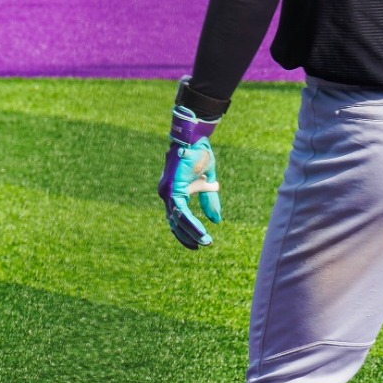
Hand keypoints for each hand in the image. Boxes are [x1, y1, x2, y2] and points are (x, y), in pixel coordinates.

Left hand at [160, 106, 222, 248]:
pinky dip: (191, 223)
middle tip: (204, 245)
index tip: (198, 242)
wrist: (195, 137)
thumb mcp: (208, 180)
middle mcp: (166, 193)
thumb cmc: (199, 154)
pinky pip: (181, 211)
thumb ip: (209, 199)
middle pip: (175, 222)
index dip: (186, 231)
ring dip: (192, 232)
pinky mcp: (172, 188)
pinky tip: (201, 231)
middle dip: (189, 236)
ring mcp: (167, 191)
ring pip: (177, 219)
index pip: (176, 218)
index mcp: (173, 192)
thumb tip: (216, 220)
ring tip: (205, 241)